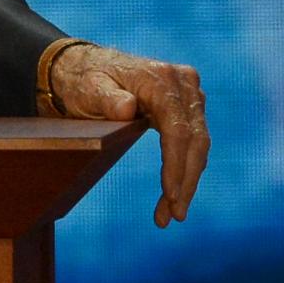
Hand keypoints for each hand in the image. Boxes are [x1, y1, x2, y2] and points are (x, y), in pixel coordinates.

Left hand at [48, 43, 207, 226]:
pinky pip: (193, 140)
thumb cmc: (85, 80)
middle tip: (174, 216)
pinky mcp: (187, 104)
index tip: (171, 195)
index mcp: (160, 79)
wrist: (88, 66)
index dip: (176, 165)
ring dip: (188, 181)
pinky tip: (175, 193)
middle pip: (195, 139)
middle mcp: (182, 83)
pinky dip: (185, 168)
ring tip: (171, 214)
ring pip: (198, 143)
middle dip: (186, 181)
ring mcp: (188, 93)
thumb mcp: (88, 89)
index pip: (177, 128)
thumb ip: (105, 98)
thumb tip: (127, 108)